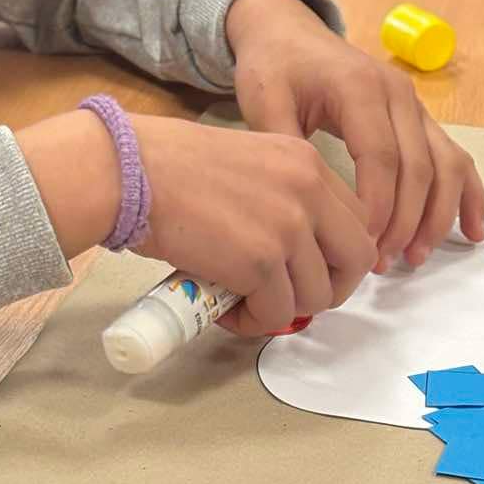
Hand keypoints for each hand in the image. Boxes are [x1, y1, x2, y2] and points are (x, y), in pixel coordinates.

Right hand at [17, 110, 378, 335]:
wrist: (128, 171)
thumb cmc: (167, 166)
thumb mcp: (246, 162)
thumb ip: (279, 195)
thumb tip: (294, 249)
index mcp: (304, 160)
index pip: (355, 218)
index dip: (335, 254)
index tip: (307, 269)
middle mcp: (307, 190)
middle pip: (355, 259)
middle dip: (327, 288)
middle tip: (289, 296)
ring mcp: (286, 227)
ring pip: (315, 294)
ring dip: (282, 309)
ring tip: (243, 303)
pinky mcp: (259, 262)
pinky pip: (276, 313)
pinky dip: (253, 322)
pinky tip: (224, 311)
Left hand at [227, 0, 483, 272]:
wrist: (287, 32)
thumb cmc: (273, 67)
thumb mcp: (264, 101)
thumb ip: (285, 146)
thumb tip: (307, 202)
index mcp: (359, 87)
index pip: (381, 155)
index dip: (378, 205)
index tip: (361, 245)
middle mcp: (398, 93)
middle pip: (418, 166)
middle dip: (405, 221)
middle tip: (380, 264)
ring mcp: (414, 105)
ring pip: (446, 164)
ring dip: (437, 215)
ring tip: (415, 258)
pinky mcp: (419, 118)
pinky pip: (454, 157)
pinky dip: (467, 195)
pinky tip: (471, 232)